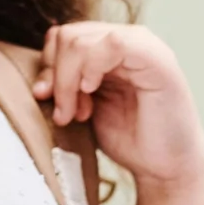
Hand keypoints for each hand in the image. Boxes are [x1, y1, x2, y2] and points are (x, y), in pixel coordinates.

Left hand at [33, 23, 203, 193]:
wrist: (165, 168)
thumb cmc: (130, 139)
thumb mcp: (84, 108)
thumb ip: (64, 87)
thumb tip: (38, 83)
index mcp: (108, 49)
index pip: (61, 37)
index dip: (48, 67)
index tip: (52, 102)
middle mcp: (126, 40)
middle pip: (66, 36)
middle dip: (57, 77)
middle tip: (67, 113)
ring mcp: (143, 46)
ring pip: (80, 40)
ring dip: (68, 81)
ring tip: (81, 113)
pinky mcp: (158, 60)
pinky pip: (113, 43)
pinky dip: (91, 66)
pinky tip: (91, 91)